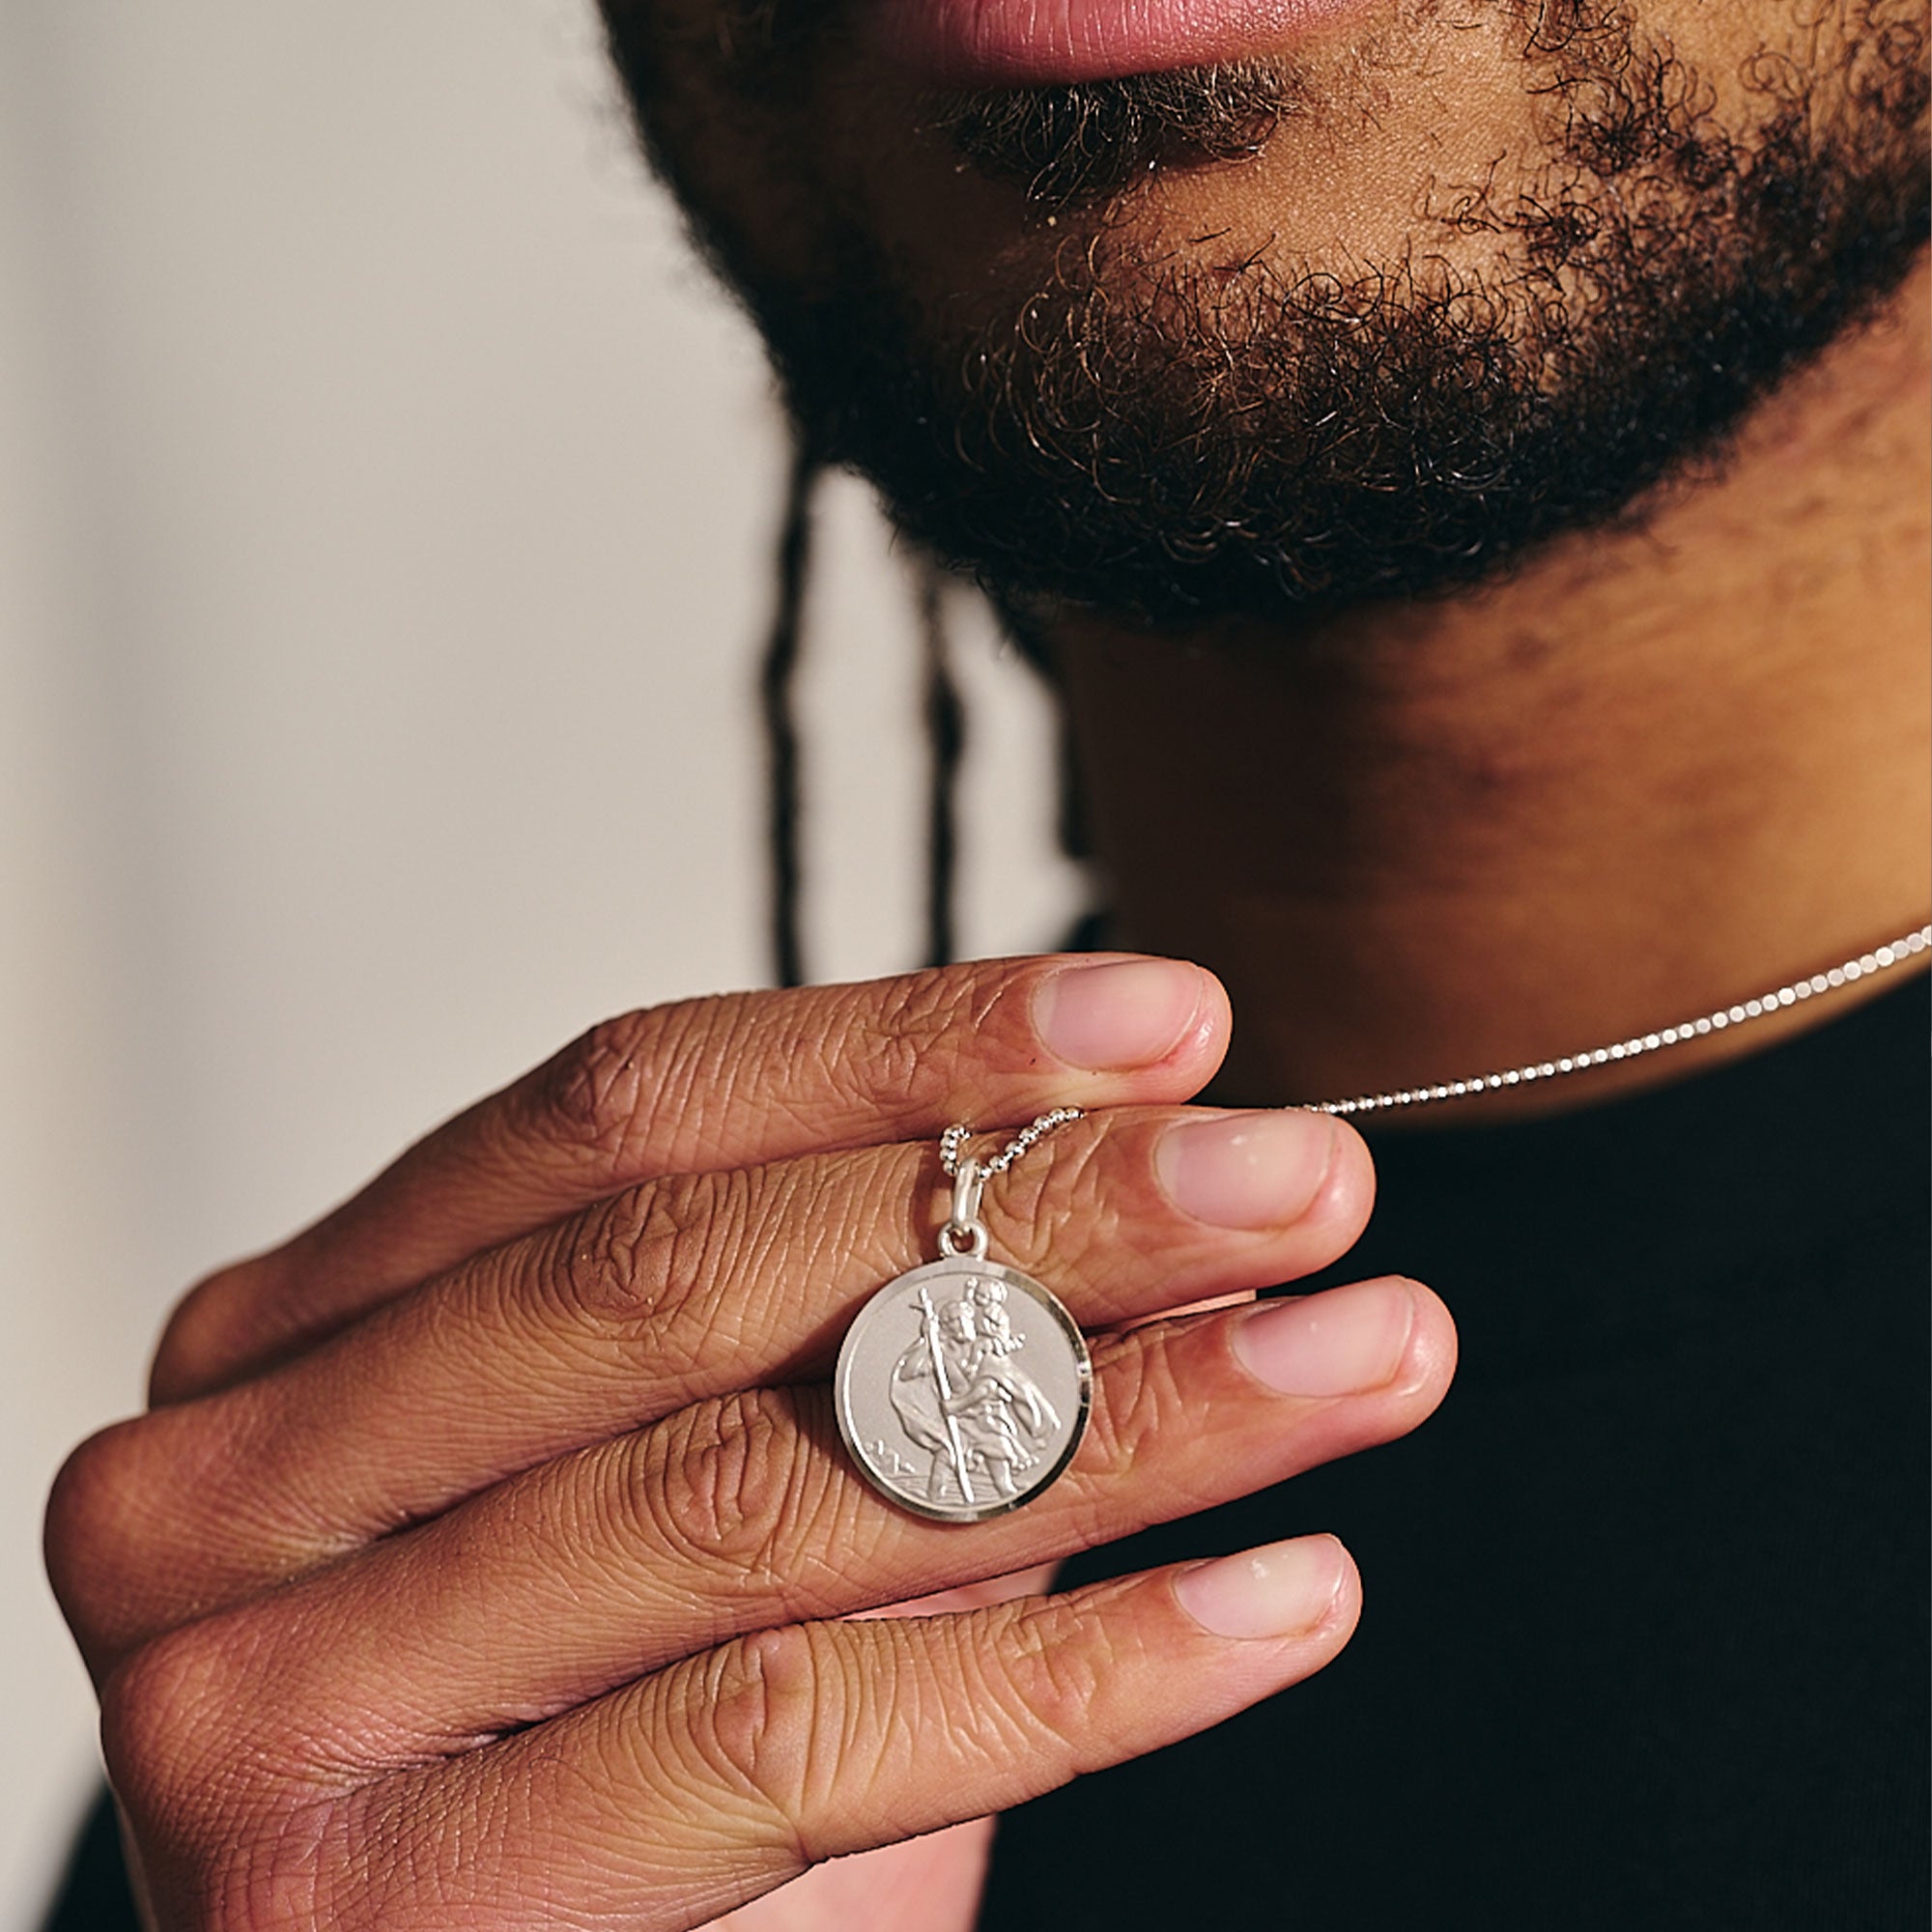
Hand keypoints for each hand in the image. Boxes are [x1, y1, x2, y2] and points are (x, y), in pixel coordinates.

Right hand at [46, 954, 1454, 1928]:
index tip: (1167, 1024)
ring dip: (1117, 1417)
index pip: (622, 1111)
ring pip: (760, 1497)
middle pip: (688, 1278)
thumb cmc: (582, 1728)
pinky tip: (1277, 1600)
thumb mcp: (692, 1475)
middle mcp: (236, 1485)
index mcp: (300, 1327)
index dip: (907, 1044)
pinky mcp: (374, 1923)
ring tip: (1354, 1355)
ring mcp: (269, 1706)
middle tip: (1300, 1180)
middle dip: (1037, 1212)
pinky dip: (1075, 1675)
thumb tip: (1152, 1154)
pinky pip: (786, 1743)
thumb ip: (854, 1324)